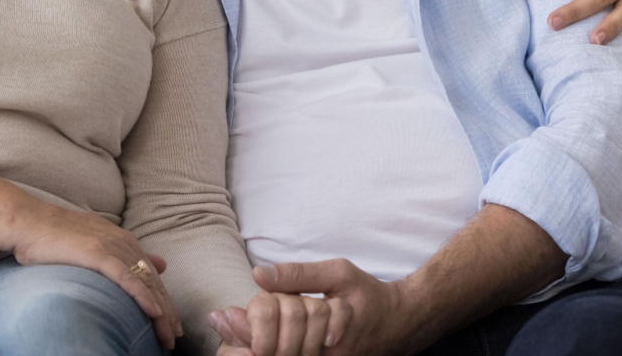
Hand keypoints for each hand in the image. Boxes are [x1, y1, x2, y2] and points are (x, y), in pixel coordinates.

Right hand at [0, 178, 183, 349]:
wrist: (28, 221)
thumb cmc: (54, 235)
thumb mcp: (95, 241)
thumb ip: (125, 253)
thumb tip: (159, 263)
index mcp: (123, 240)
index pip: (150, 276)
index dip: (163, 300)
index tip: (171, 323)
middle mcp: (123, 243)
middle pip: (152, 282)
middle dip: (167, 311)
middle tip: (175, 337)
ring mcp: (111, 247)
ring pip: (144, 283)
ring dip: (160, 312)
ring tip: (167, 335)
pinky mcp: (98, 254)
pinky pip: (127, 279)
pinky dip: (142, 296)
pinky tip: (154, 313)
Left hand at [215, 261, 407, 355]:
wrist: (400, 323)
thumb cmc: (367, 295)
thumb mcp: (337, 274)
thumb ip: (298, 275)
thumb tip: (258, 274)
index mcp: (326, 329)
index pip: (276, 334)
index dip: (248, 330)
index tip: (222, 317)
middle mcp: (325, 354)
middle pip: (276, 351)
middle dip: (249, 340)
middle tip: (221, 322)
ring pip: (284, 355)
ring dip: (260, 347)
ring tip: (238, 335)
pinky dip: (277, 349)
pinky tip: (261, 342)